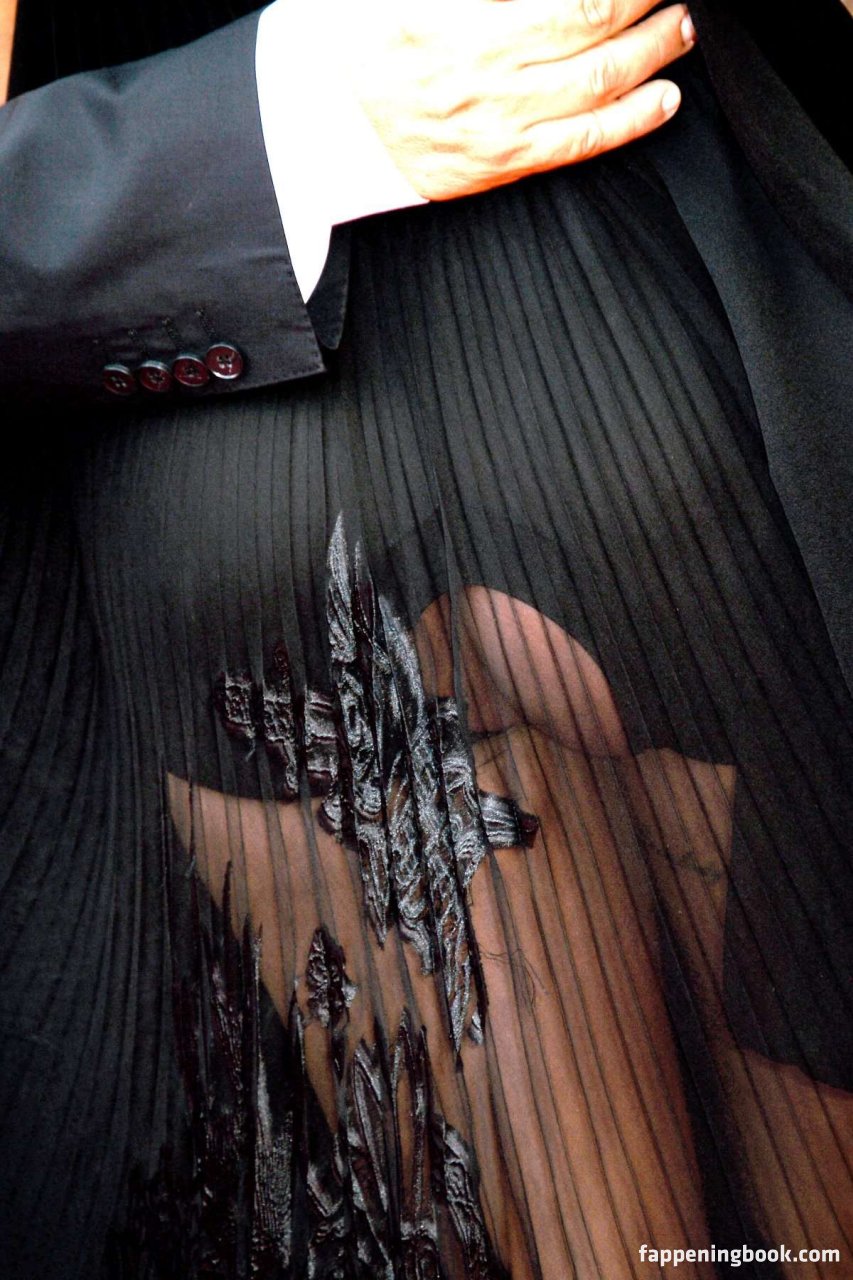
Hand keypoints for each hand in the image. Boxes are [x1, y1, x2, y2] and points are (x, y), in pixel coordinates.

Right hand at [337, 0, 695, 199]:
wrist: (324, 130)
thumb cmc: (361, 47)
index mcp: (461, 19)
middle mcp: (486, 72)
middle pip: (594, 29)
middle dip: (646, 6)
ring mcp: (498, 124)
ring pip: (598, 86)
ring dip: (653, 55)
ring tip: (681, 31)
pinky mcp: (501, 165)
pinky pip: (580, 145)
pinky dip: (631, 122)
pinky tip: (663, 100)